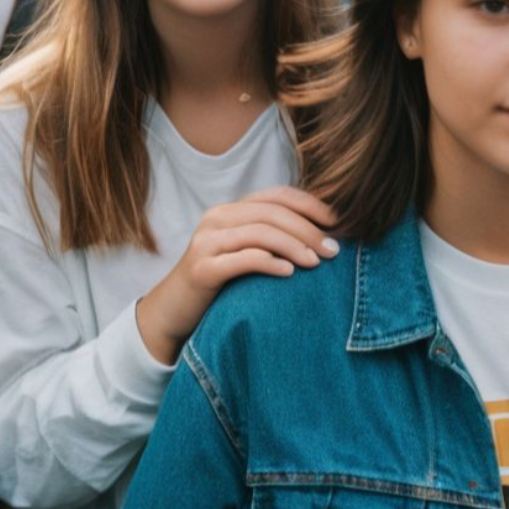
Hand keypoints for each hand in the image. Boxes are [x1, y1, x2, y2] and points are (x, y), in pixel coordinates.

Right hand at [136, 187, 337, 364]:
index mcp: (230, 210)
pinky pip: (242, 260)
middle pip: (272, 214)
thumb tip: (320, 236)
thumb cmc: (218, 283)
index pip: (277, 195)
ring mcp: (206, 242)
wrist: (171, 312)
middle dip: (307, 230)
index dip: (309, 204)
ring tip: (316, 262)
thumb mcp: (242, 253)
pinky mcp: (201, 269)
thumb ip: (268, 238)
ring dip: (294, 246)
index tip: (336, 221)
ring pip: (259, 233)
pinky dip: (270, 263)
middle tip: (332, 250)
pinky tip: (289, 273)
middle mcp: (216, 219)